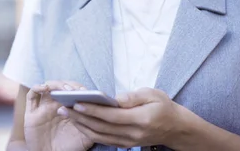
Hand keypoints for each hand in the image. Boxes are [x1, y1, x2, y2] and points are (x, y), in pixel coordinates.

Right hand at [24, 81, 93, 150]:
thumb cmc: (68, 148)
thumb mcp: (85, 137)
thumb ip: (92, 125)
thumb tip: (102, 111)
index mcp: (70, 107)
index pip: (75, 91)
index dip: (80, 89)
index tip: (87, 92)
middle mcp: (57, 104)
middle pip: (62, 86)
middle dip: (69, 86)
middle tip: (75, 91)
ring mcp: (44, 107)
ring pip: (48, 87)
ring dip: (56, 85)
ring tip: (64, 90)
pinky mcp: (31, 112)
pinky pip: (31, 95)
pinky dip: (37, 88)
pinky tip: (44, 88)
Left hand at [61, 88, 184, 148]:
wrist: (176, 128)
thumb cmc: (164, 106)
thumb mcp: (153, 94)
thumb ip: (133, 96)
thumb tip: (115, 98)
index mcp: (141, 119)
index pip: (112, 116)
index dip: (93, 110)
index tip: (77, 103)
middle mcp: (133, 134)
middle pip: (102, 127)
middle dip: (80, 117)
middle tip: (63, 107)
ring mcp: (129, 141)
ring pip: (100, 136)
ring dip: (80, 125)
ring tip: (66, 114)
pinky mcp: (125, 144)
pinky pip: (103, 140)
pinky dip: (89, 132)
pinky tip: (78, 123)